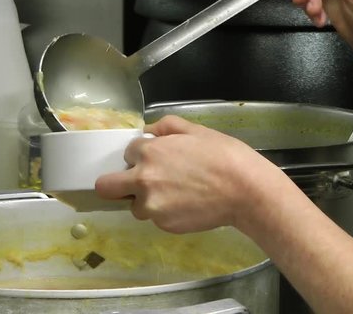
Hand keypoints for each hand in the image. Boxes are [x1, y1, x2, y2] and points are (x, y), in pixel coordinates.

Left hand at [95, 115, 290, 233]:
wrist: (246, 191)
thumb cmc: (224, 155)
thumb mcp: (195, 130)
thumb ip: (165, 127)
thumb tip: (148, 132)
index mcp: (149, 153)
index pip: (127, 153)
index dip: (141, 154)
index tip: (155, 158)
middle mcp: (143, 181)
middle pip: (106, 187)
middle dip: (118, 182)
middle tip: (139, 182)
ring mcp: (152, 207)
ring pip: (134, 206)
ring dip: (146, 200)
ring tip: (174, 194)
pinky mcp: (165, 226)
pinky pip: (155, 218)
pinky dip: (165, 212)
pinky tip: (187, 204)